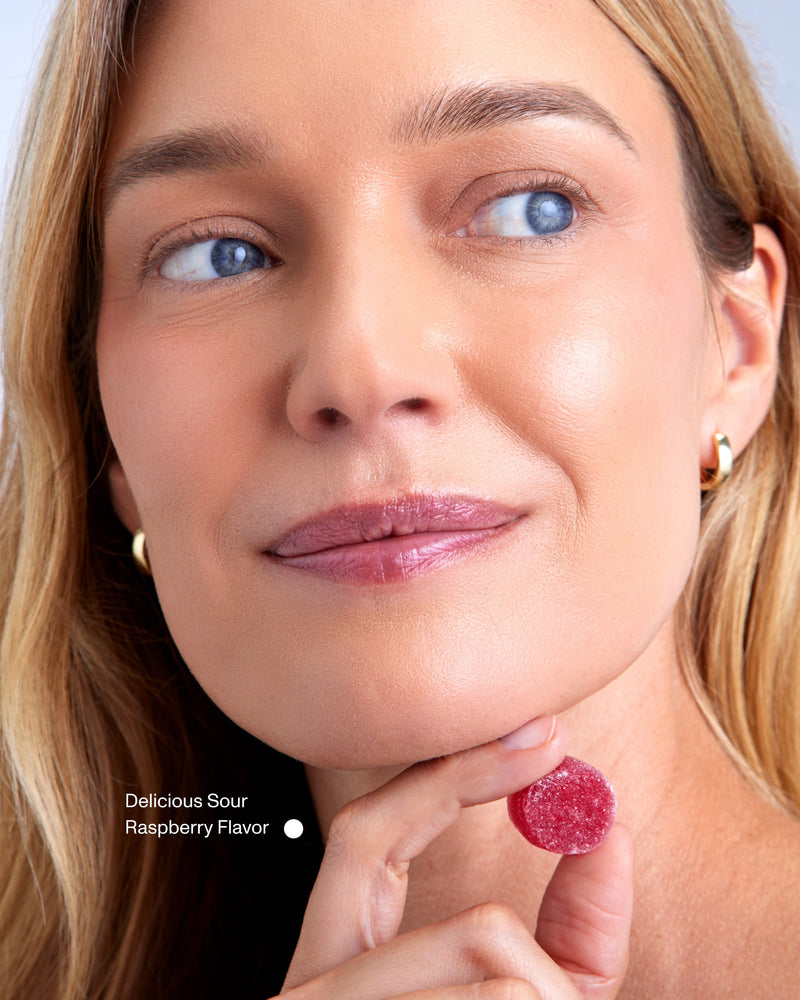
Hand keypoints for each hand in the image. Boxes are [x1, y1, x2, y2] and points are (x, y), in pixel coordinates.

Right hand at [278, 719, 632, 998]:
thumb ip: (574, 930)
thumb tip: (607, 829)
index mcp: (346, 956)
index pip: (371, 826)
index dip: (451, 769)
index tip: (541, 735)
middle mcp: (306, 981)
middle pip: (365, 836)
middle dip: (463, 777)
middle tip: (552, 747)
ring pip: (475, 949)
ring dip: (552, 983)